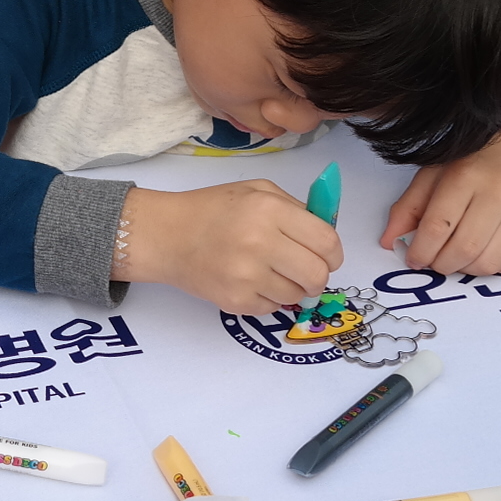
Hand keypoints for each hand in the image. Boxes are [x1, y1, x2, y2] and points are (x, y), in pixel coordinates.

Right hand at [113, 180, 339, 314]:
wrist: (166, 235)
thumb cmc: (212, 209)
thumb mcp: (256, 191)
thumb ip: (296, 209)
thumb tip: (326, 237)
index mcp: (269, 209)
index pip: (326, 242)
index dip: (334, 254)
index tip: (328, 257)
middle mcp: (260, 242)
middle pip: (318, 274)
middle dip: (318, 276)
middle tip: (304, 271)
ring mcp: (247, 276)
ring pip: (297, 295)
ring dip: (291, 287)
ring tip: (270, 273)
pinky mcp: (235, 300)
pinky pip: (272, 308)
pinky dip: (268, 298)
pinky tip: (250, 281)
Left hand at [382, 127, 500, 276]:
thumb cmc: (473, 164)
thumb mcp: (433, 175)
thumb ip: (408, 207)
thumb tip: (388, 241)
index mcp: (466, 176)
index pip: (438, 226)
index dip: (420, 251)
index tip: (413, 258)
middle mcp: (498, 194)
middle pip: (463, 249)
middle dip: (441, 264)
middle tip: (433, 261)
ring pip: (487, 263)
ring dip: (464, 269)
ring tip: (455, 257)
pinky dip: (488, 267)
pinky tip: (479, 253)